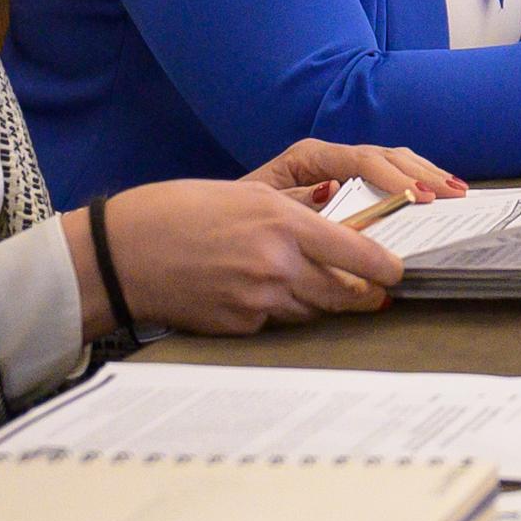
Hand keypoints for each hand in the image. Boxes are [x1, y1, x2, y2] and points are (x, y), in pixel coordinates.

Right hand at [68, 181, 405, 337]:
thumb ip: (296, 216)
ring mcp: (258, 300)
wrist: (121, 253)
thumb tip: (340, 230)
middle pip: (345, 292)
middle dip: (363, 293)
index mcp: (283, 223)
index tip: (399, 273)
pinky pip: (278, 322)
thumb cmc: (179, 211)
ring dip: (323, 302)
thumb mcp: (247, 195)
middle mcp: (277, 264)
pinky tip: (265, 296)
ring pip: (315, 310)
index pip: (357, 253)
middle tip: (375, 292)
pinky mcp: (239, 325)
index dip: (386, 268)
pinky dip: (282, 311)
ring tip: (321, 289)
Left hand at [244, 137, 465, 212]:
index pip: (360, 160)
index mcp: (309, 157)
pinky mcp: (349, 182)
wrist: (225, 220)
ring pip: (394, 161)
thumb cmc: (240, 215)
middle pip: (385, 156)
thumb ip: (295, 202)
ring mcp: (342, 167)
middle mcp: (329, 157)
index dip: (393, 177)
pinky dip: (417, 181)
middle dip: (421, 174)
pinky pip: (390, 175)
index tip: (418, 196)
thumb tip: (333, 192)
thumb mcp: (261, 208)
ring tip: (456, 191)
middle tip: (450, 193)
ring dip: (427, 175)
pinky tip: (439, 190)